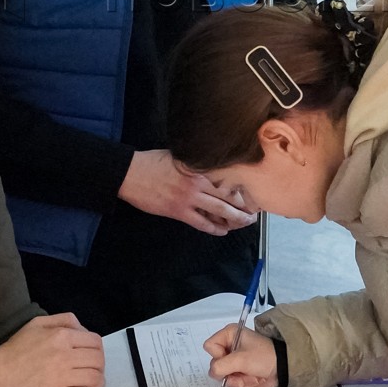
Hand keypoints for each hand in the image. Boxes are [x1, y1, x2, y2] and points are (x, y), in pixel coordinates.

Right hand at [0, 312, 104, 386]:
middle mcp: (64, 355)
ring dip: (98, 383)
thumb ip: (62, 321)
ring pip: (94, 379)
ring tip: (94, 386)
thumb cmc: (14, 350)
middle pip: (98, 361)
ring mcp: (60, 377)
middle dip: (100, 367)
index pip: (95, 342)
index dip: (98, 350)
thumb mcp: (36, 324)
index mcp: (61, 336)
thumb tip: (83, 329)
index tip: (94, 358)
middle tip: (94, 372)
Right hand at [119, 149, 256, 234]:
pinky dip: (214, 228)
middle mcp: (198, 183)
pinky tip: (223, 230)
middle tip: (256, 211)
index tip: (254, 191)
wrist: (131, 174)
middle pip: (229, 196)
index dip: (243, 186)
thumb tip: (213, 163)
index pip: (229, 178)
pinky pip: (202, 223)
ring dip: (236, 219)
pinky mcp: (178, 212)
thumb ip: (197, 161)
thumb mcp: (179, 156)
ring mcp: (189, 199)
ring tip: (246, 222)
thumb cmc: (153, 162)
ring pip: (220, 211)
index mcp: (200, 167)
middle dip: (245, 205)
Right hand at [203, 324, 279, 386]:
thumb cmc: (264, 357)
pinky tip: (254, 378)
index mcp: (229, 335)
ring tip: (252, 374)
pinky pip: (233, 382)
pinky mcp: (239, 372)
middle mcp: (229, 346)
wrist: (283, 369)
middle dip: (231, 371)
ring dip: (239, 379)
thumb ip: (221, 366)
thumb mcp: (242, 359)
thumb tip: (213, 373)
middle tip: (244, 368)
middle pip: (215, 363)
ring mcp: (234, 361)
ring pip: (224, 376)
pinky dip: (244, 383)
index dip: (218, 355)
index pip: (209, 346)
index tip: (232, 357)